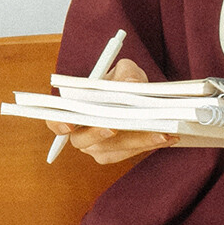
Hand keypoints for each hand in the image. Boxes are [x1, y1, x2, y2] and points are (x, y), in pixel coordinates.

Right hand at [46, 57, 177, 165]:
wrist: (137, 97)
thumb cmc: (122, 82)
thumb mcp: (125, 70)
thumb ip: (126, 73)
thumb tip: (130, 84)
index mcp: (73, 110)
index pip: (55, 120)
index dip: (57, 124)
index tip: (68, 125)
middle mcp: (79, 133)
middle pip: (84, 140)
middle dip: (102, 133)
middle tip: (117, 126)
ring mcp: (96, 147)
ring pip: (111, 149)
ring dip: (136, 141)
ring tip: (162, 132)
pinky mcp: (115, 155)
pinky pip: (129, 153)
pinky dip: (149, 145)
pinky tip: (168, 137)